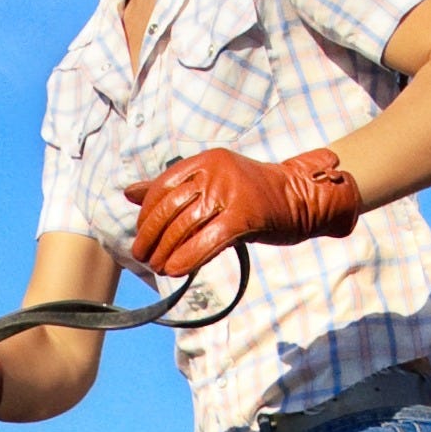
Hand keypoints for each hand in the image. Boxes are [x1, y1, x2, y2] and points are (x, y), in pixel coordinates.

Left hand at [121, 147, 363, 276]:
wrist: (303, 198)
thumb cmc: (254, 194)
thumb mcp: (212, 182)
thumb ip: (171, 187)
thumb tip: (127, 192)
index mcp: (206, 161)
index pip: (162, 187)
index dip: (147, 215)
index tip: (142, 235)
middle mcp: (216, 171)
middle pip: (170, 208)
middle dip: (151, 236)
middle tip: (143, 256)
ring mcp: (231, 192)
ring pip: (185, 226)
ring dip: (165, 251)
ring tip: (158, 267)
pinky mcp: (246, 216)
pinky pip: (208, 241)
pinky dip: (188, 258)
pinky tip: (176, 270)